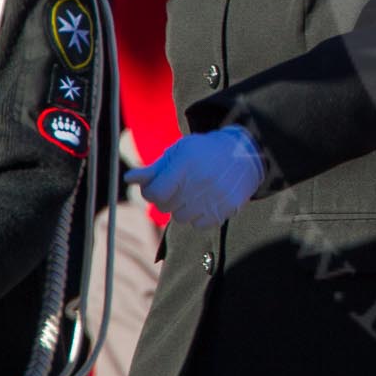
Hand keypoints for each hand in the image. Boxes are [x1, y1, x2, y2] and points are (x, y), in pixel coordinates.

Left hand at [126, 126, 264, 228]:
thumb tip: (129, 178)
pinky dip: (200, 216)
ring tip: (195, 193)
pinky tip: (207, 201)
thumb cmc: (204, 152)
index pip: (155, 194)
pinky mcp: (227, 207)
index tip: (161, 184)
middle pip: (166, 207)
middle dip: (169, 198)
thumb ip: (154, 169)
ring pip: (182, 218)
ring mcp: (215, 196)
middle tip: (181, 185)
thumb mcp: (179, 152)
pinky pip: (200, 225)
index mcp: (185, 164)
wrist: (246, 151)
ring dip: (184, 208)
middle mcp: (201, 181)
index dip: (153, 191)